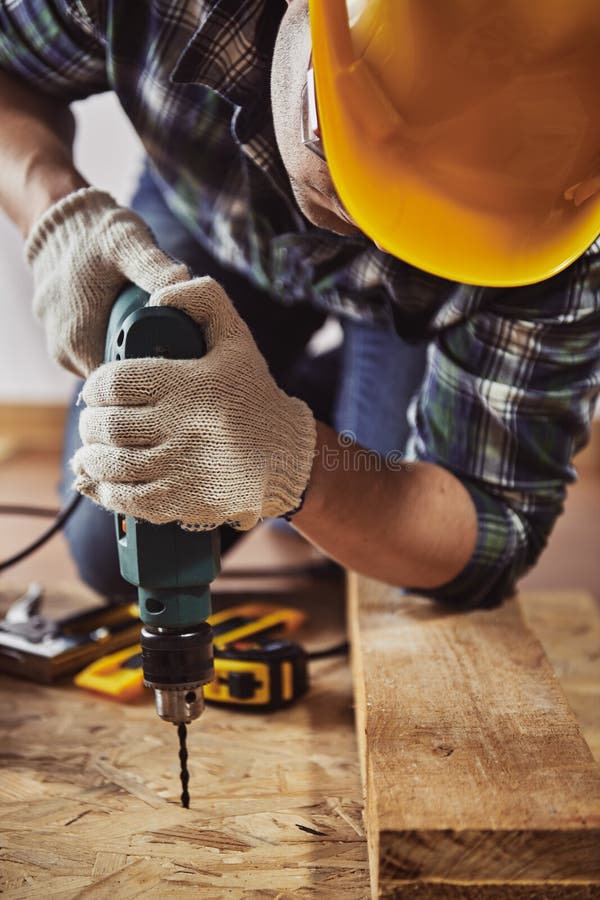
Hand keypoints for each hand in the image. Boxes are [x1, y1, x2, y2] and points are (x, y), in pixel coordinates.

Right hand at [25, 187, 188, 376]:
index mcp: (80, 345)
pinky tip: (140, 333)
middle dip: (148, 369)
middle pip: (118, 380)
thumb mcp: (127, 243)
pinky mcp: (62, 340)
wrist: (58, 218)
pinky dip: (116, 345)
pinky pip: (96, 353)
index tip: (185, 368)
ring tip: (166, 343)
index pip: (125, 387)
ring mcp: (61, 349)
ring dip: (132, 358)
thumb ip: (154, 266)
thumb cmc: (94, 230)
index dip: (156, 379)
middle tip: (183, 353)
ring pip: (107, 367)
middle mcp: (66, 355)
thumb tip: (185, 282)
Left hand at [71, 277, 316, 529]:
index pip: (117, 382)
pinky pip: (130, 499)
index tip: (96, 392)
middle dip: (90, 423)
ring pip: (113, 463)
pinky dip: (105, 491)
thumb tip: (158, 297)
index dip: (95, 387)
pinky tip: (100, 481)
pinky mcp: (184, 499)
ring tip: (91, 451)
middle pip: (109, 425)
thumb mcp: (236, 338)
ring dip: (92, 457)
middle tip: (93, 421)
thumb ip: (202, 300)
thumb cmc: (255, 395)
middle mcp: (183, 425)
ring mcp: (183, 466)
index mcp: (191, 384)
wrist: (288, 457)